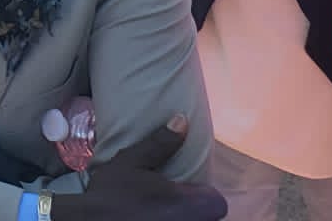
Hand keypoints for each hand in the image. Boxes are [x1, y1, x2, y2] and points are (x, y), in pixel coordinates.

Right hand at [55, 114, 223, 217]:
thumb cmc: (114, 192)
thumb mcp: (133, 160)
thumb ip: (160, 143)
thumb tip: (182, 119)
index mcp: (186, 203)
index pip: (217, 202)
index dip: (207, 194)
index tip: (189, 187)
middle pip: (209, 215)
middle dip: (196, 206)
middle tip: (175, 196)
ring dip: (185, 214)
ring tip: (164, 207)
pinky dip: (172, 219)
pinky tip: (155, 215)